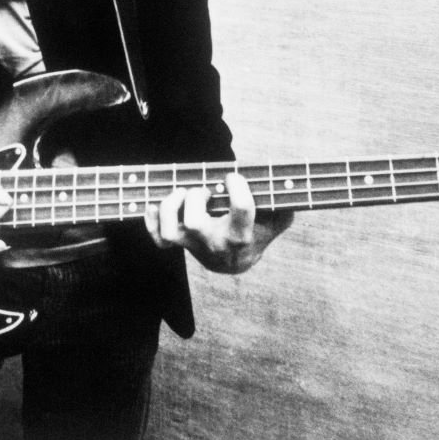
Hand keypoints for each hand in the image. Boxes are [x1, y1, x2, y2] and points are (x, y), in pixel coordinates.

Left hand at [143, 172, 290, 274]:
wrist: (235, 263)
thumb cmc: (257, 232)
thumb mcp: (276, 220)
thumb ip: (284, 205)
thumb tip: (287, 185)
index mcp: (242, 236)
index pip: (240, 209)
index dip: (237, 186)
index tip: (233, 176)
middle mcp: (214, 243)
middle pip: (194, 222)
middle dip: (196, 198)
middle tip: (205, 190)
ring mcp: (193, 245)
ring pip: (172, 230)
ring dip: (171, 206)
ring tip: (182, 192)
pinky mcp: (179, 245)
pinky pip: (158, 239)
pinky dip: (151, 221)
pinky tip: (155, 204)